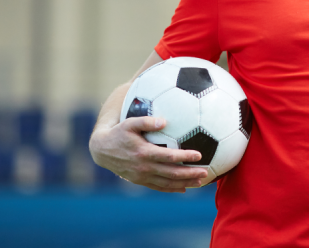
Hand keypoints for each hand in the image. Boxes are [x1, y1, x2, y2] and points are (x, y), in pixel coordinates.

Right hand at [89, 116, 208, 192]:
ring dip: (184, 183)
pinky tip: (183, 189)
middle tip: (206, 172)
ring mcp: (142, 176)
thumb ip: (147, 121)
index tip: (199, 155)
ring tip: (200, 182)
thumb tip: (164, 120)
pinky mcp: (140, 181)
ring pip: (167, 182)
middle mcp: (144, 167)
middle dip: (190, 174)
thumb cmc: (119, 132)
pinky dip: (171, 189)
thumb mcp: (130, 123)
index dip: (185, 156)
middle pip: (171, 173)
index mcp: (144, 152)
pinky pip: (158, 187)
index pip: (169, 156)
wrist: (102, 150)